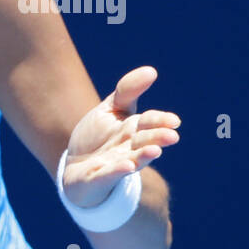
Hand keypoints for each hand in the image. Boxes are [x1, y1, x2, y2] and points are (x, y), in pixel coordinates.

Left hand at [62, 66, 180, 207]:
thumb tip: (151, 70)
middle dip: (157, 138)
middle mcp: (129, 148)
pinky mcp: (98, 177)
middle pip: (145, 141)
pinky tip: (126, 166)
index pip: (149, 123)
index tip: (174, 121)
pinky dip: (117, 170)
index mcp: (133, 130)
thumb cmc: (97, 137)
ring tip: (154, 151)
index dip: (160, 121)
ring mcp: (115, 164)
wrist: (74, 167)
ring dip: (144, 156)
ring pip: (133, 160)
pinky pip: (109, 174)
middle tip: (171, 136)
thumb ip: (127, 91)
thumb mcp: (110, 110)